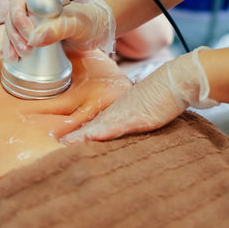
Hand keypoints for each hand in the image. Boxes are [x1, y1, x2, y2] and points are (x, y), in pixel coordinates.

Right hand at [0, 0, 115, 62]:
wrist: (95, 32)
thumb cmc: (88, 22)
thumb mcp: (76, 25)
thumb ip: (58, 29)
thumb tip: (35, 38)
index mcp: (42, 1)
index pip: (20, 6)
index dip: (20, 21)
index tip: (29, 37)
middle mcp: (34, 11)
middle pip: (12, 20)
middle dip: (14, 36)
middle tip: (26, 51)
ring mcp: (32, 24)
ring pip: (12, 31)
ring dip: (11, 45)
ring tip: (16, 58)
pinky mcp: (33, 37)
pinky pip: (17, 41)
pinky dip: (12, 50)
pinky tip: (11, 58)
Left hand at [61, 46, 217, 143]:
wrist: (173, 81)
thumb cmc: (159, 95)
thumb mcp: (139, 109)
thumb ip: (128, 118)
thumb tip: (122, 126)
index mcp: (114, 112)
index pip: (92, 125)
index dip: (78, 134)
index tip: (63, 142)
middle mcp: (115, 114)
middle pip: (90, 128)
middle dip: (74, 138)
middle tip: (55, 146)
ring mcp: (124, 115)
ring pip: (99, 128)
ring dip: (83, 136)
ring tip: (65, 144)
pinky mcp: (136, 118)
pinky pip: (117, 126)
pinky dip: (104, 132)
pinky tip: (92, 136)